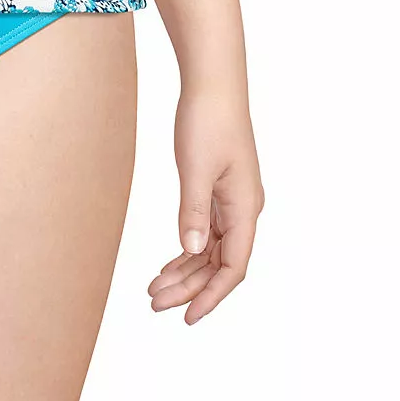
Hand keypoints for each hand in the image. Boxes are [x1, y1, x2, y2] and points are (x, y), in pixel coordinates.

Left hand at [148, 85, 263, 324]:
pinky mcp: (219, 190)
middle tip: (154, 304)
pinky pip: (206, 232)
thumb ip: (193, 211)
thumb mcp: (195, 168)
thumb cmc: (207, 120)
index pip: (233, 268)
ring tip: (154, 290)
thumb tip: (190, 252)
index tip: (188, 318)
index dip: (211, 296)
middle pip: (219, 264)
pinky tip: (168, 263)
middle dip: (189, 288)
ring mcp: (232, 201)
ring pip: (211, 250)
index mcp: (244, 208)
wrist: (212, 83)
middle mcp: (243, 210)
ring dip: (185, 272)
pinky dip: (187, 249)